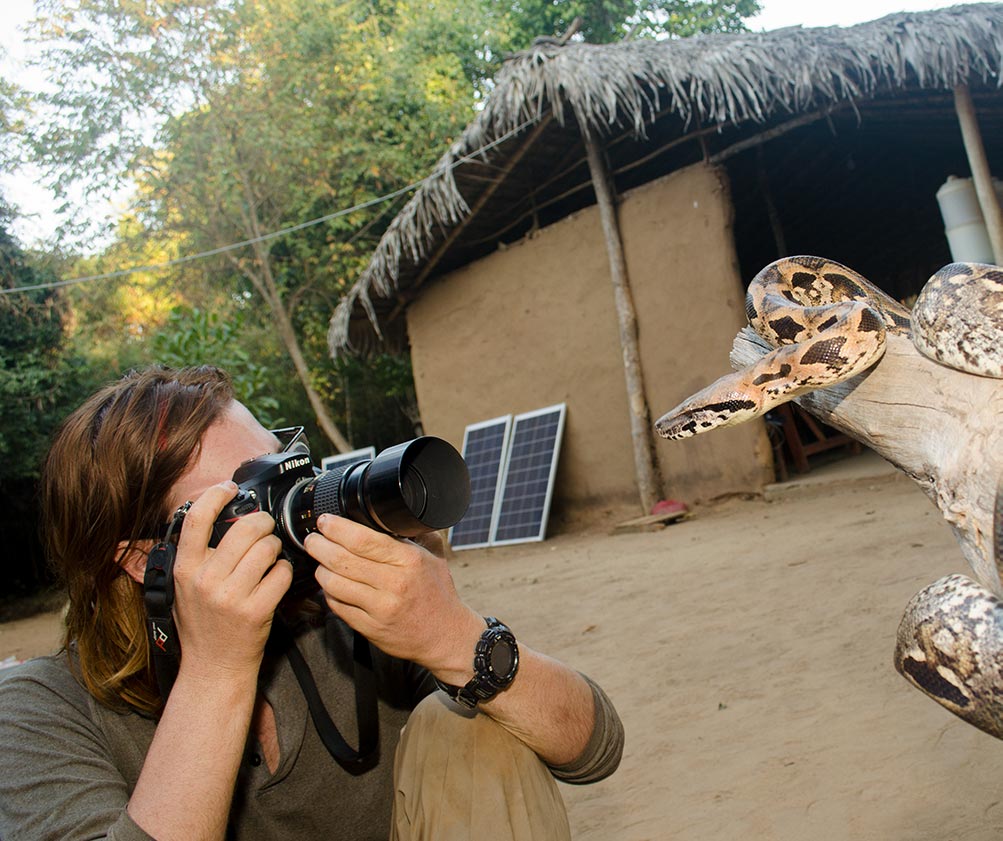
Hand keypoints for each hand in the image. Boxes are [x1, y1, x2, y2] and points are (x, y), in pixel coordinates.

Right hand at [171, 481, 291, 677]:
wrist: (214, 668)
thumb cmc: (203, 625)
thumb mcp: (185, 588)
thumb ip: (197, 556)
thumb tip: (214, 516)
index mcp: (185, 569)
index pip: (196, 519)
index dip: (215, 495)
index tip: (228, 487)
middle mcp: (205, 580)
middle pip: (244, 528)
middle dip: (262, 523)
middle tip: (265, 529)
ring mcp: (231, 596)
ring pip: (267, 548)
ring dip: (275, 548)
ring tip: (270, 558)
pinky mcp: (255, 610)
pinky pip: (280, 573)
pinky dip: (283, 572)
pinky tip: (276, 578)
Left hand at [306, 515, 483, 679]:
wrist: (446, 636)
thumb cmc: (438, 594)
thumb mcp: (434, 556)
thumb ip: (414, 534)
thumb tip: (391, 514)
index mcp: (409, 561)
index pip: (363, 540)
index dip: (337, 528)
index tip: (326, 521)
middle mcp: (394, 584)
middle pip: (342, 560)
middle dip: (320, 546)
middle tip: (313, 539)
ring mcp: (380, 608)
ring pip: (334, 584)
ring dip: (320, 569)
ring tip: (319, 561)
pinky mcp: (370, 628)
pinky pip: (337, 606)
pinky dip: (328, 593)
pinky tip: (330, 584)